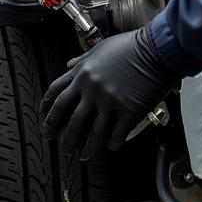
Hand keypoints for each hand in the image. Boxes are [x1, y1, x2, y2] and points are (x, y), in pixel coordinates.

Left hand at [40, 27, 176, 159]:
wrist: (156, 49)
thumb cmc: (130, 45)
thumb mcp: (101, 48)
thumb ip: (83, 59)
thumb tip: (68, 65)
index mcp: (82, 73)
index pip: (56, 94)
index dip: (47, 110)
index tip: (45, 122)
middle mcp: (91, 90)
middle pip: (71, 120)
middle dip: (64, 137)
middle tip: (62, 148)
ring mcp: (109, 102)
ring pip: (92, 134)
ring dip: (86, 148)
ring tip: (83, 156)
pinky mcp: (128, 112)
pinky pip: (116, 135)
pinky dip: (112, 144)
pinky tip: (111, 146)